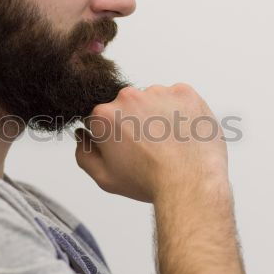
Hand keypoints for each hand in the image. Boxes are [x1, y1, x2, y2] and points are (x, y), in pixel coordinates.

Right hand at [74, 83, 228, 203]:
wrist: (191, 181)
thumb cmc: (150, 181)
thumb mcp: (105, 178)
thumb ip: (84, 154)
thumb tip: (82, 136)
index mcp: (104, 116)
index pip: (100, 117)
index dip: (111, 134)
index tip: (124, 146)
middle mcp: (128, 97)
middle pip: (126, 106)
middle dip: (133, 122)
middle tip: (148, 148)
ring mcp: (157, 92)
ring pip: (152, 100)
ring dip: (156, 116)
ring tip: (168, 142)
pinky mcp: (183, 92)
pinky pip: (176, 98)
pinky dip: (178, 112)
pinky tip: (181, 133)